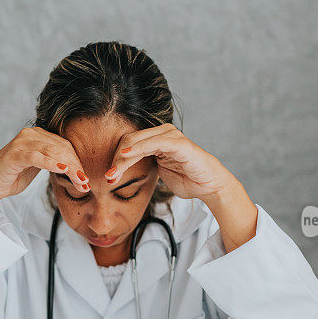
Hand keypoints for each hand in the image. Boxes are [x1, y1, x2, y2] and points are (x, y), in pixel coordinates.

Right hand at [0, 127, 88, 214]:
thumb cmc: (12, 177)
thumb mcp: (37, 167)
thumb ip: (52, 162)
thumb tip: (74, 168)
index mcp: (37, 136)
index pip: (65, 146)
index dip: (77, 162)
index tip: (86, 179)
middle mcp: (30, 134)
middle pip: (62, 148)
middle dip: (76, 166)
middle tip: (85, 183)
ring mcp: (22, 143)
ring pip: (53, 152)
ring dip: (70, 168)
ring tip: (80, 181)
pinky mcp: (15, 154)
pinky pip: (37, 156)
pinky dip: (52, 163)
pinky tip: (63, 169)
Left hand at [104, 123, 234, 200]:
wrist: (209, 185)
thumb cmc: (186, 178)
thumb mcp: (158, 171)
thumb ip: (143, 164)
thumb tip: (120, 169)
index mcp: (156, 138)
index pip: (128, 143)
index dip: (115, 158)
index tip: (108, 176)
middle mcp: (162, 133)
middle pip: (129, 140)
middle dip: (116, 160)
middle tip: (109, 177)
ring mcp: (171, 136)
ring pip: (138, 142)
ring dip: (123, 159)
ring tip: (114, 174)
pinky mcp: (179, 143)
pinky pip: (154, 143)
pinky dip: (139, 148)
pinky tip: (126, 156)